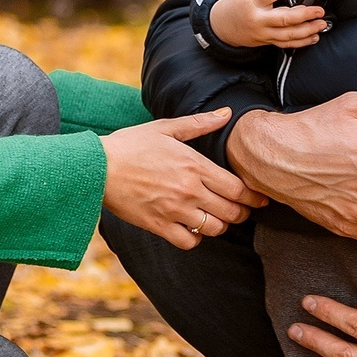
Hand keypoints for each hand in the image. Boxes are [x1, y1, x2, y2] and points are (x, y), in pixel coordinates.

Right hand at [101, 109, 252, 249]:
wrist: (97, 167)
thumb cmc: (131, 145)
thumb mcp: (166, 129)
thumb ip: (200, 124)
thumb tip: (227, 114)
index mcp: (194, 165)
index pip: (237, 188)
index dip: (253, 197)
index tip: (259, 199)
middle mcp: (189, 190)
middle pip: (231, 211)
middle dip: (242, 213)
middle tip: (243, 211)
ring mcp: (174, 210)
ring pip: (214, 229)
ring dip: (221, 225)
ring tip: (218, 219)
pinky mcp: (158, 226)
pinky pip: (189, 242)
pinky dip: (196, 239)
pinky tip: (193, 229)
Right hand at [209, 0, 328, 49]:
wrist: (222, 25)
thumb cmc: (237, 5)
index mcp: (254, 2)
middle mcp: (259, 19)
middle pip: (284, 19)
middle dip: (304, 15)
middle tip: (319, 11)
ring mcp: (263, 33)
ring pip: (288, 35)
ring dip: (307, 31)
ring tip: (321, 24)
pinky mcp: (267, 41)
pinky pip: (286, 44)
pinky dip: (301, 42)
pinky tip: (313, 37)